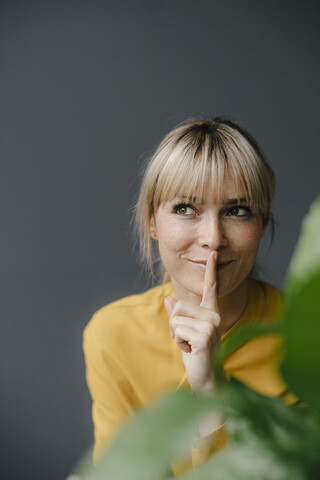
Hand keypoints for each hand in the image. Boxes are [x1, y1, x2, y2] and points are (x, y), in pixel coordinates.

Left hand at [164, 251, 220, 392]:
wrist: (206, 380)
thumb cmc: (196, 355)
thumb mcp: (184, 333)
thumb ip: (178, 315)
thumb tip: (169, 298)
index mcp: (211, 313)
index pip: (210, 288)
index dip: (211, 271)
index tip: (213, 253)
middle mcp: (214, 316)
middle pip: (179, 306)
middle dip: (175, 325)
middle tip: (187, 340)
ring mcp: (211, 325)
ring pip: (176, 318)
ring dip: (176, 335)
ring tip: (190, 346)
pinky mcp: (204, 336)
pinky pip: (178, 331)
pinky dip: (179, 343)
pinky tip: (191, 351)